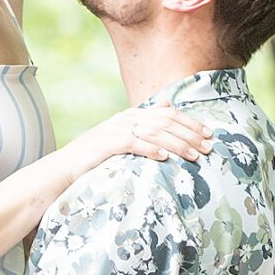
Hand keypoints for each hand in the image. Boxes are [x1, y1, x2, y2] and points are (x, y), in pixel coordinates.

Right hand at [61, 98, 216, 179]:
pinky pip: (133, 143)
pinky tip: (164, 157)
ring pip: (154, 132)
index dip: (191, 123)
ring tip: (193, 155)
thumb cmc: (97, 157)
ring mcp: (115, 130)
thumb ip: (145, 125)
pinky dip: (150, 149)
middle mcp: (126, 118)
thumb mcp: (123, 139)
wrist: (65, 167)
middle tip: (208, 147)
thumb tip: (168, 107)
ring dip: (176, 144)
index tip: (210, 135)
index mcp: (133, 115)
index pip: (169, 114)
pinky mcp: (106, 144)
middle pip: (165, 121)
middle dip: (190, 134)